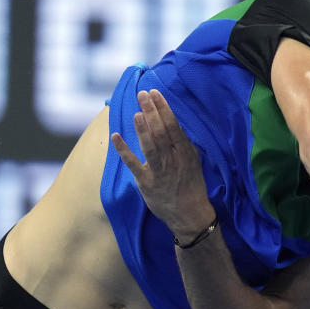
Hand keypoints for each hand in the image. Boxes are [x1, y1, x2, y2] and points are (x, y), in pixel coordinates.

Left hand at [110, 89, 215, 240]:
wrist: (189, 214)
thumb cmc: (191, 185)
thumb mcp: (194, 161)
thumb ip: (183, 143)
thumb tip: (172, 123)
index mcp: (185, 152)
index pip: (173, 125)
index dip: (163, 108)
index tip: (155, 94)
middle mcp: (173, 159)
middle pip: (161, 131)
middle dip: (152, 111)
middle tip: (143, 94)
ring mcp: (159, 171)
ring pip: (150, 146)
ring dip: (142, 128)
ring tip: (136, 112)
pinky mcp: (146, 182)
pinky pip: (133, 164)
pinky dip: (124, 150)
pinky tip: (116, 136)